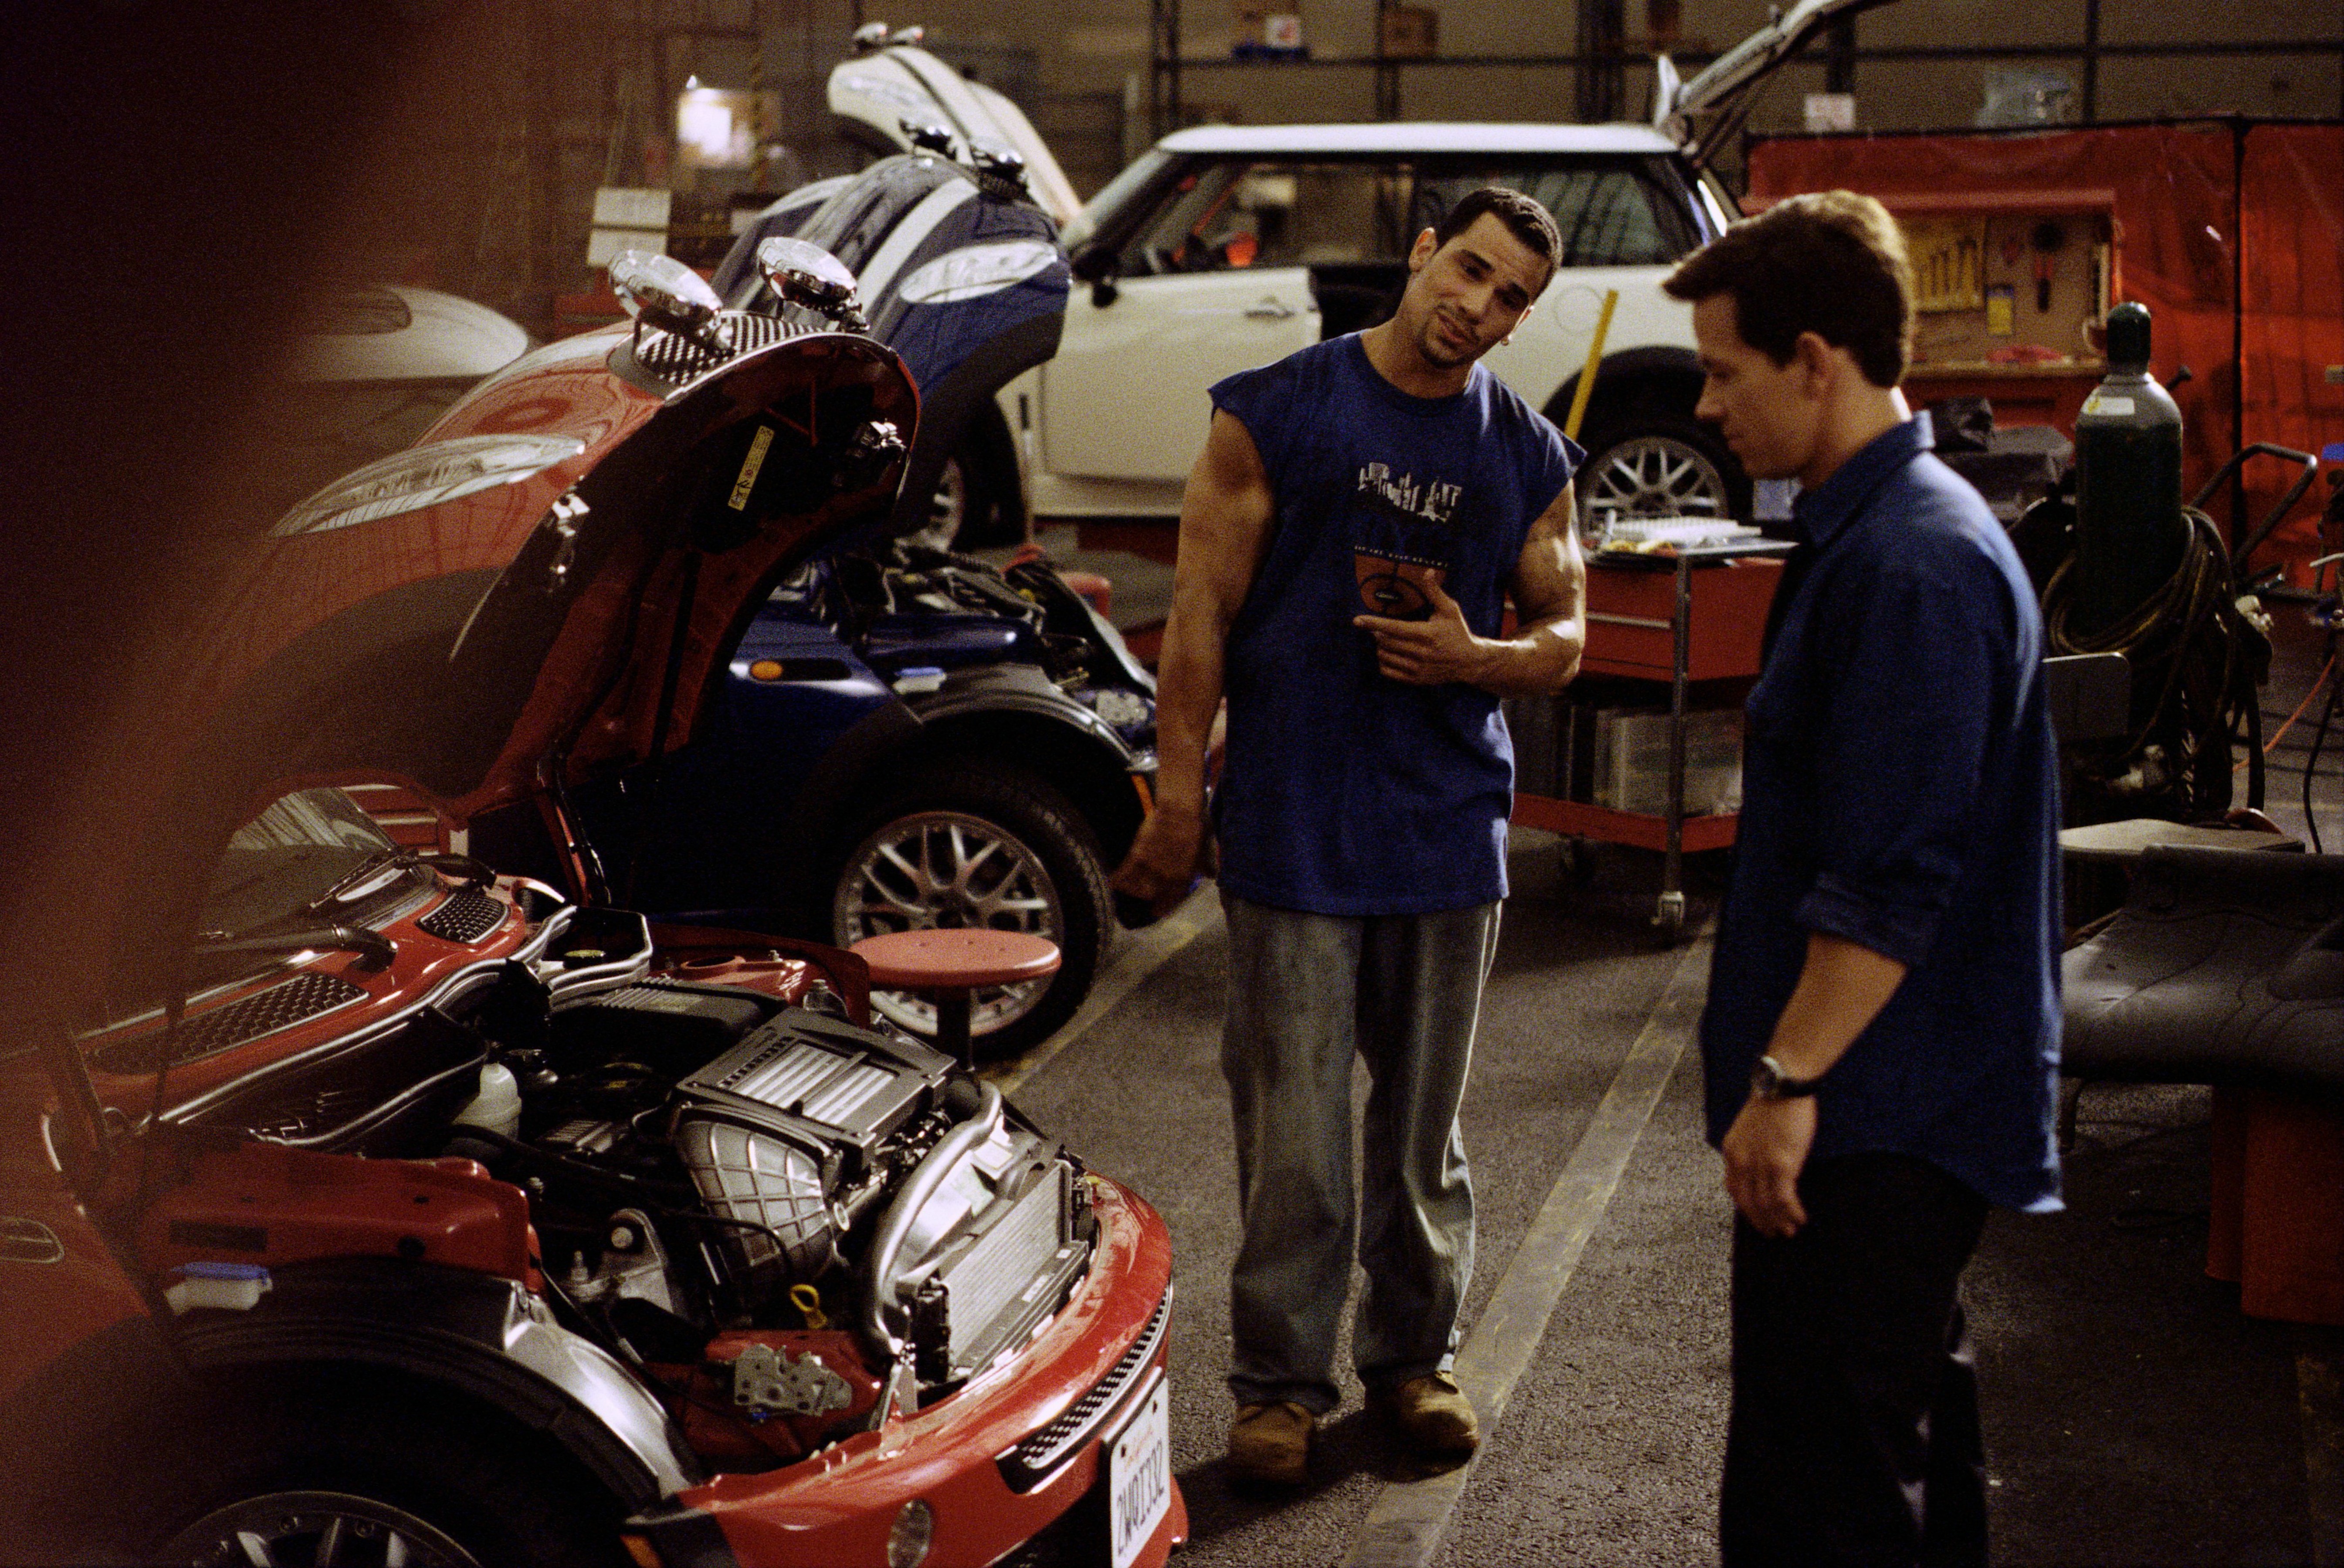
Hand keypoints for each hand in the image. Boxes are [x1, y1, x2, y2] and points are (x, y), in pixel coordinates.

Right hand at [1110, 807, 1209, 918]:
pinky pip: (1124, 875)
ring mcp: (1151, 868)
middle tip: (1141, 894)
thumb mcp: (1202, 851)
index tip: (1155, 911)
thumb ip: (1203, 866)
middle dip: (1145, 897)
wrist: (1178, 812)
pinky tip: (1113, 882)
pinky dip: (1117, 880)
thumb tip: (1210, 875)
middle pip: (1150, 896)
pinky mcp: (1137, 857)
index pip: (1170, 900)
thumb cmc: (1194, 828)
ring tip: (1128, 886)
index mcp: (1184, 877)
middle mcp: (1167, 878)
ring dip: (1131, 889)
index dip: (1162, 907)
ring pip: (1135, 888)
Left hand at [1354, 580, 1484, 685]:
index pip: (1393, 628)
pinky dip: (1383, 662)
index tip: (1357, 620)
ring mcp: (1417, 668)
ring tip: (1386, 640)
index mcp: (1426, 634)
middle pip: (1385, 642)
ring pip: (1384, 656)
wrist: (1469, 662)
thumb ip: (1434, 592)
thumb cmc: (1457, 632)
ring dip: (1380, 646)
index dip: (1373, 623)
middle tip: (1378, 628)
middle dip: (1377, 633)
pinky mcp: (1415, 679)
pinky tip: (1389, 654)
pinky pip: (1388, 671)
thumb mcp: (1450, 610)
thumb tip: (1427, 571)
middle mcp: (1420, 653)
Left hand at [1721, 1093, 1817, 1238]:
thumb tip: (1760, 1171)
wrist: (1782, 1086)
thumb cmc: (1771, 1104)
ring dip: (1779, 1221)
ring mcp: (1760, 1165)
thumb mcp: (1749, 1129)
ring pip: (1766, 1205)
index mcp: (1732, 1152)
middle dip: (1762, 1221)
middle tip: (1774, 1233)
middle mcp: (1741, 1162)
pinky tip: (1800, 1218)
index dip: (1746, 1207)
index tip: (1757, 1217)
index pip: (1734, 1189)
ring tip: (1789, 1231)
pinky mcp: (1781, 1165)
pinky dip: (1791, 1212)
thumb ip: (1749, 1151)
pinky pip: (1784, 1198)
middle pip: (1749, 1202)